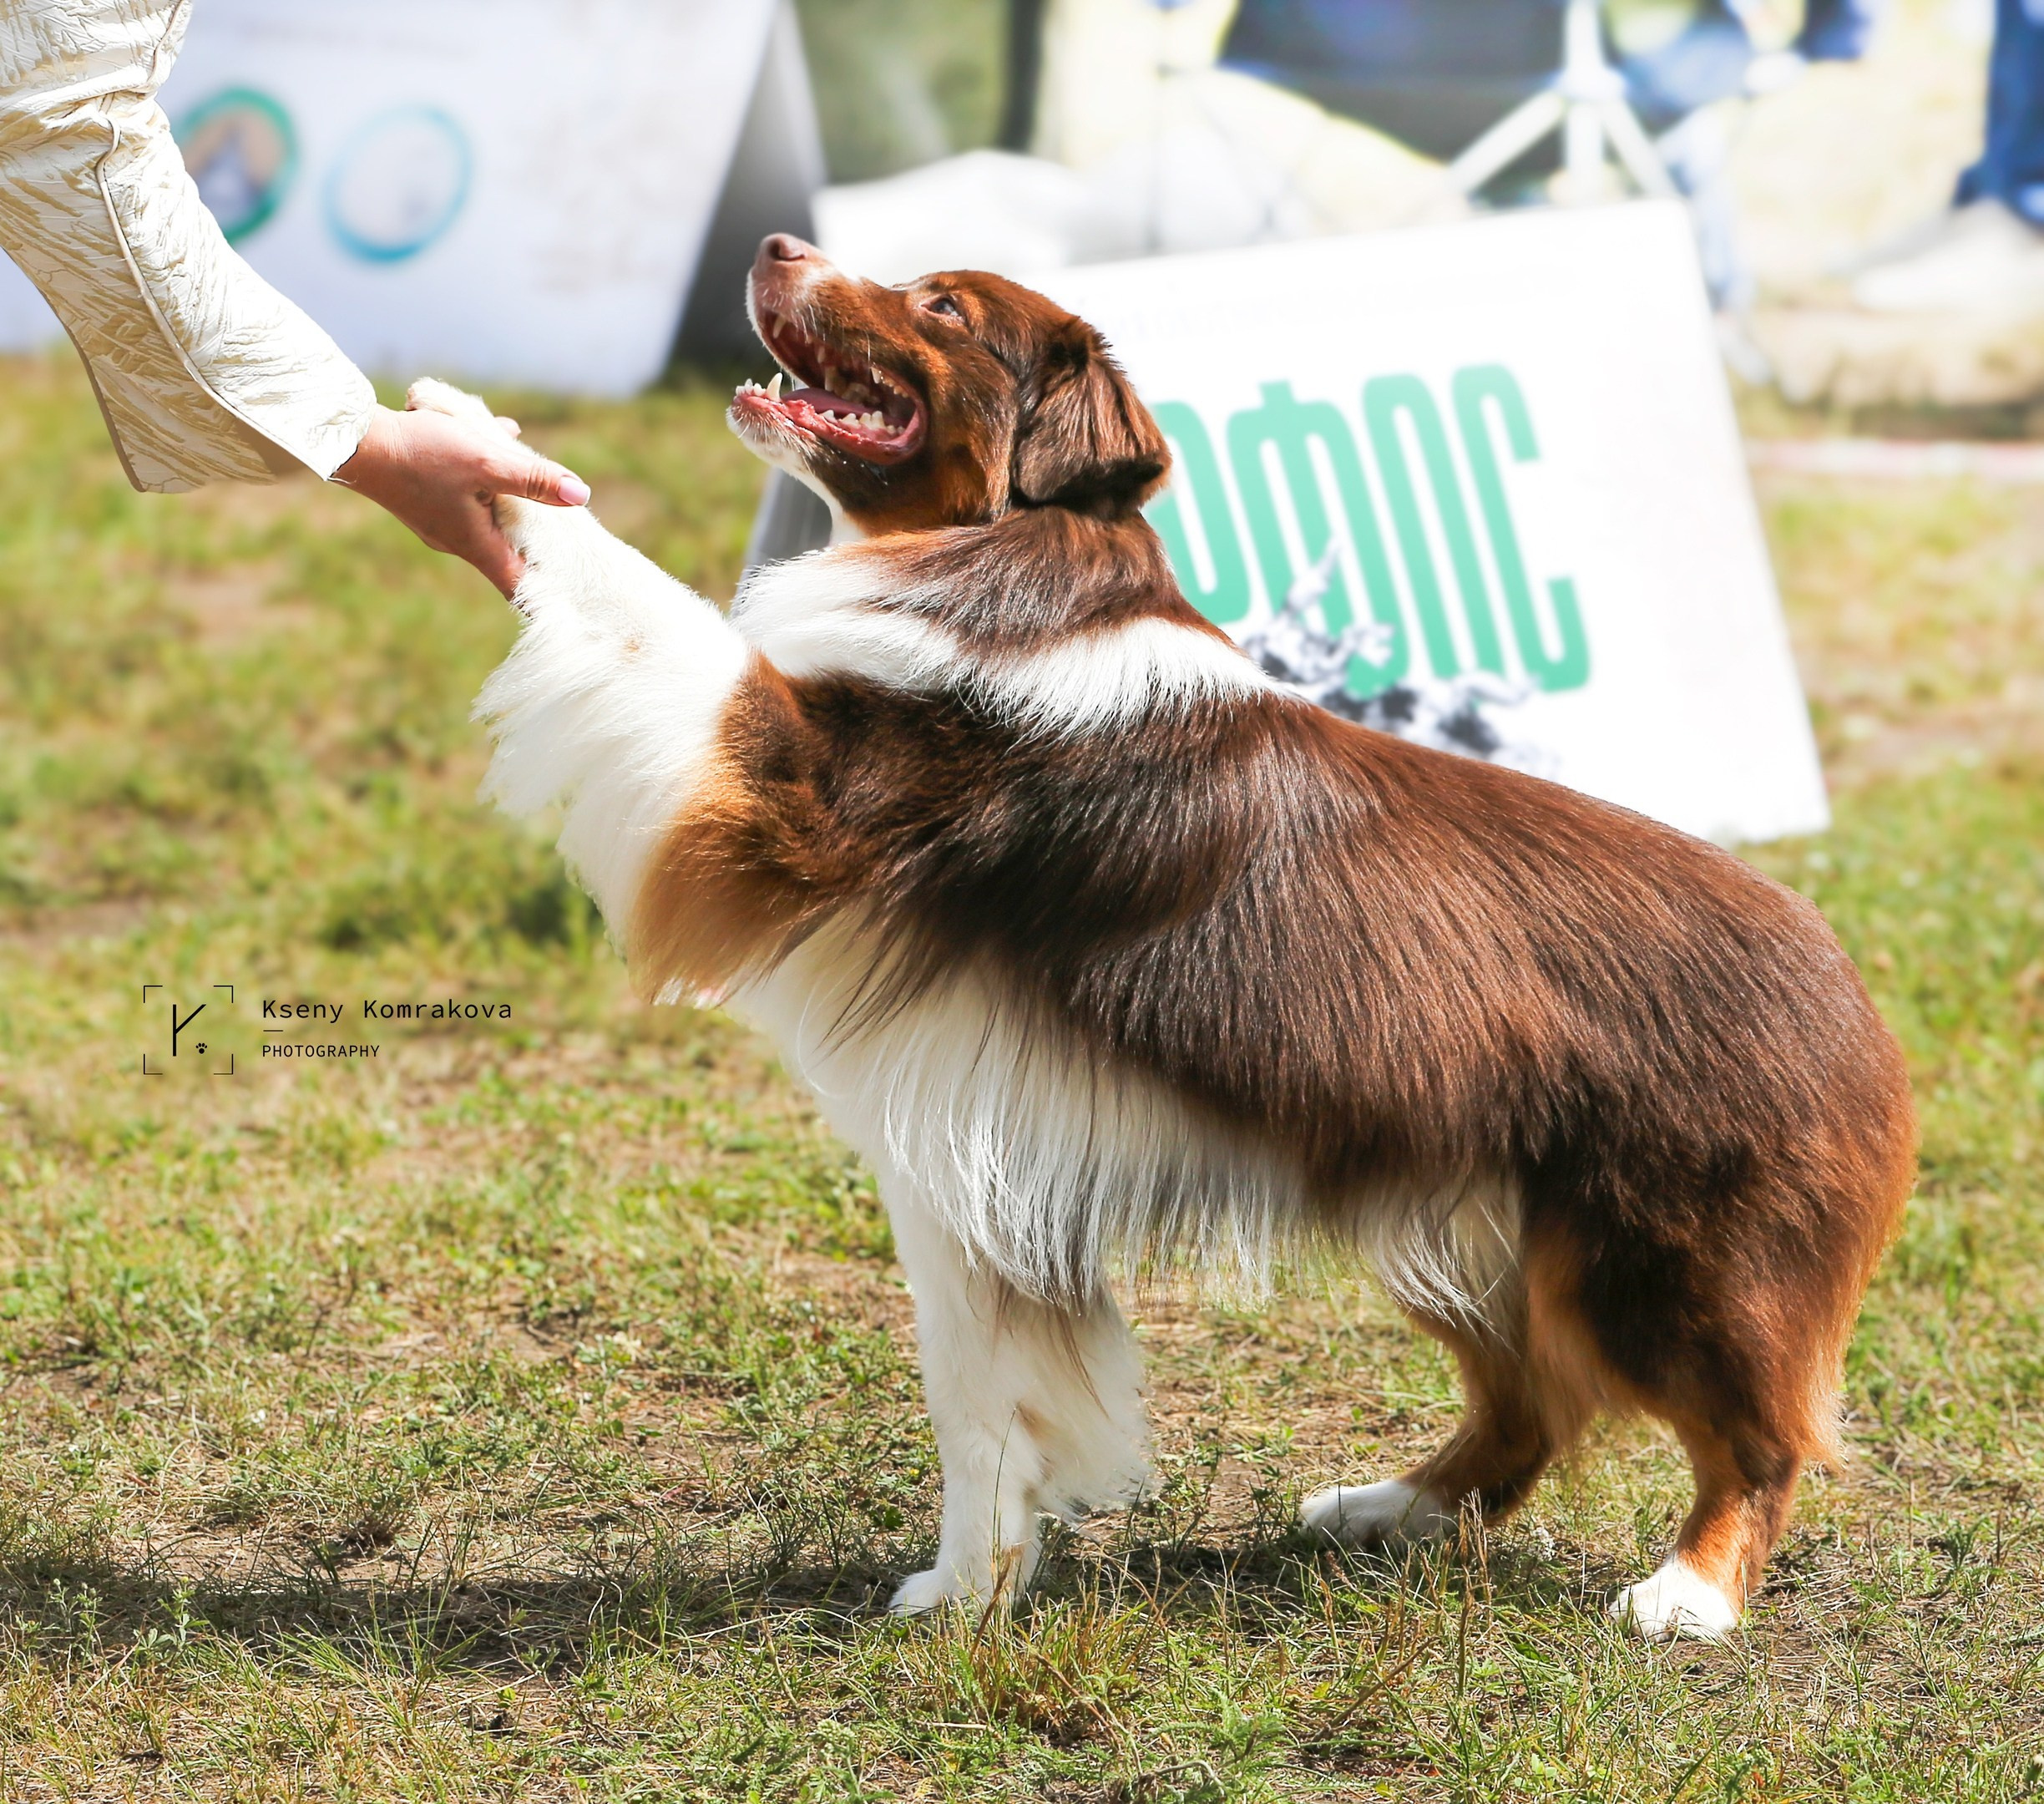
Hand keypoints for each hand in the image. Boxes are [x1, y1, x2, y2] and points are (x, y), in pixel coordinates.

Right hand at [332, 400, 590, 596]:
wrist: (356, 439)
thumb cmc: (421, 453)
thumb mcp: (487, 462)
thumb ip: (534, 479)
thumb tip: (581, 495)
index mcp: (476, 545)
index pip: (521, 585)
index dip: (550, 590)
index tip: (576, 592)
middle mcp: (458, 542)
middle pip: (511, 548)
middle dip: (539, 533)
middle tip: (567, 522)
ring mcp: (441, 522)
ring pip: (491, 513)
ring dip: (512, 490)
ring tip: (526, 460)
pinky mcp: (428, 500)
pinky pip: (470, 493)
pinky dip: (488, 473)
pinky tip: (498, 436)